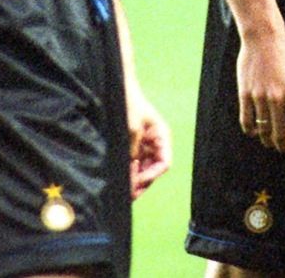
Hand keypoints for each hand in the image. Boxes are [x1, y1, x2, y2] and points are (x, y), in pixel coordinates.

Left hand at [126, 84, 170, 199]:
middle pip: (154, 170)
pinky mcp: (134, 146)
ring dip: (135, 180)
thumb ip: (133, 149)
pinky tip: (120, 178)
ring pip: (144, 170)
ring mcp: (145, 145)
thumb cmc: (130, 104)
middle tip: (129, 194)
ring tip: (123, 190)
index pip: (164, 163)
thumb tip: (131, 169)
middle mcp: (156, 144)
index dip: (151, 175)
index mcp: (162, 137)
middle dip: (142, 182)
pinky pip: (134, 164)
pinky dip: (129, 172)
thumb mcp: (132, 127)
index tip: (136, 180)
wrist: (120, 89)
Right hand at [237, 31, 284, 163]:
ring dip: (267, 140)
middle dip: (282, 146)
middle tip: (283, 148)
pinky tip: (255, 131)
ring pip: (263, 131)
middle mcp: (278, 98)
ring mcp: (260, 96)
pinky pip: (247, 121)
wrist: (264, 38)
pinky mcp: (245, 93)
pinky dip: (251, 131)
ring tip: (270, 141)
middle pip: (280, 135)